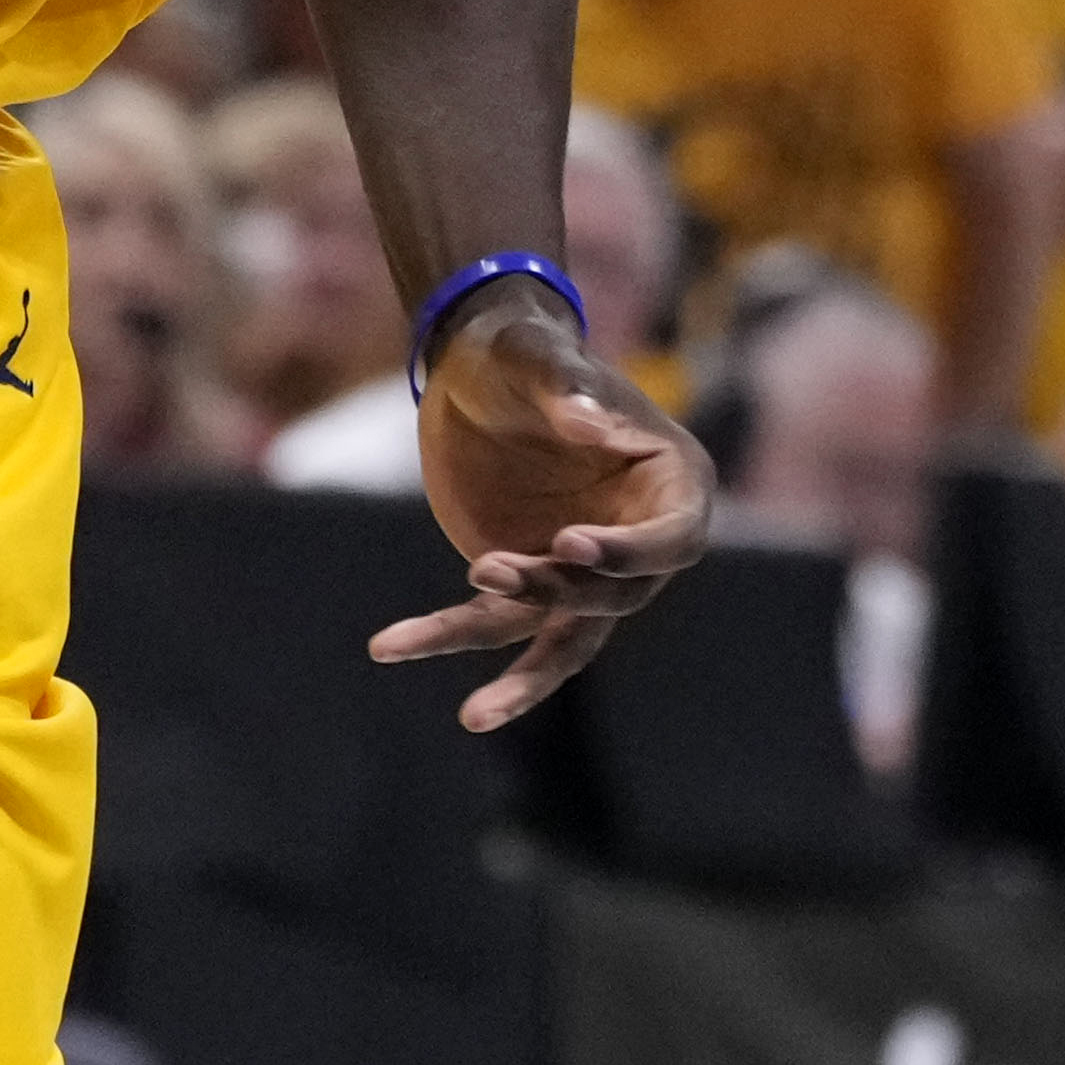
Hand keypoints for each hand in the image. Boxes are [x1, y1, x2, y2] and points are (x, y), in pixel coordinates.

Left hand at [369, 286, 712, 731]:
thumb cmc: (521, 348)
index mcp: (672, 479)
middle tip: (490, 566)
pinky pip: (495, 622)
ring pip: (562, 639)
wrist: (475, 365)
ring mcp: (582, 569)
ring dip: (519, 676)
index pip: (673, 537)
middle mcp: (638, 536)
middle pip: (612, 595)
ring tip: (473, 716)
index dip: (629, 552)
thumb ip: (564, 382)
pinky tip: (391, 645)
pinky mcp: (527, 583)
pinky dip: (445, 634)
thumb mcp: (535, 352)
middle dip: (555, 590)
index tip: (570, 544)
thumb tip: (588, 423)